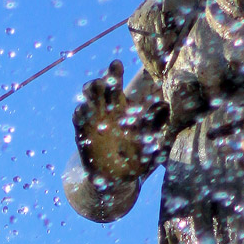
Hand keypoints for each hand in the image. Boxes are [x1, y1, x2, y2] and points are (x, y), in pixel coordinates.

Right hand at [73, 60, 167, 188]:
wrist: (115, 180)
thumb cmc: (136, 159)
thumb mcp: (151, 143)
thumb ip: (157, 125)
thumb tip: (165, 106)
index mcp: (123, 107)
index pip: (119, 85)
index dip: (116, 72)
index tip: (117, 64)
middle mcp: (107, 110)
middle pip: (102, 86)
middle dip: (105, 77)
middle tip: (112, 71)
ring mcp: (93, 121)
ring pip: (88, 99)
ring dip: (90, 91)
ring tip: (95, 87)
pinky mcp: (83, 134)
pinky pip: (78, 120)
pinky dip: (80, 113)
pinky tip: (83, 110)